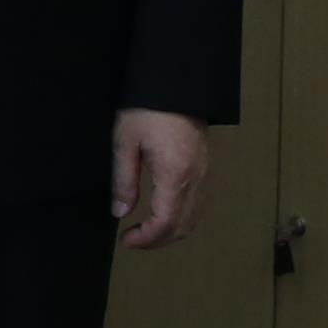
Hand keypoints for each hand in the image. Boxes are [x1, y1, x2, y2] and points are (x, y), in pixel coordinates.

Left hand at [111, 109, 211, 249]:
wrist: (177, 86)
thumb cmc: (146, 110)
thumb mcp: (125, 142)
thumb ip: (124, 180)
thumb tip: (120, 213)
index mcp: (176, 176)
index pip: (166, 222)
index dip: (147, 238)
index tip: (126, 241)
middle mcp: (196, 180)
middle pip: (183, 226)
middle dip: (158, 241)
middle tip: (132, 241)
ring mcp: (206, 175)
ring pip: (195, 218)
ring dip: (172, 232)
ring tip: (146, 233)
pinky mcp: (207, 168)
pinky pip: (199, 205)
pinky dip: (183, 219)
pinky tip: (164, 216)